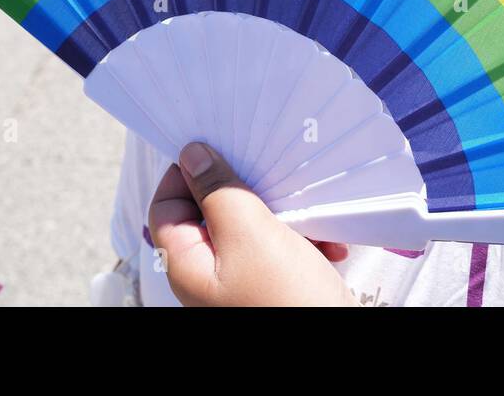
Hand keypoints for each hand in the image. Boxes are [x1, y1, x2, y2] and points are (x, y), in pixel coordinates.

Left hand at [148, 142, 358, 306]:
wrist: (337, 353)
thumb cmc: (287, 301)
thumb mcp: (250, 234)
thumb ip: (219, 191)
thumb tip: (192, 155)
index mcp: (188, 265)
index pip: (166, 205)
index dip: (188, 174)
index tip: (219, 150)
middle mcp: (210, 275)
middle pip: (213, 213)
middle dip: (247, 192)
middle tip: (270, 175)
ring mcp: (243, 282)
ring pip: (253, 228)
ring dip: (284, 216)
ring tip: (308, 216)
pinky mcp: (276, 286)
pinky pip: (283, 249)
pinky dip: (304, 240)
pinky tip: (328, 246)